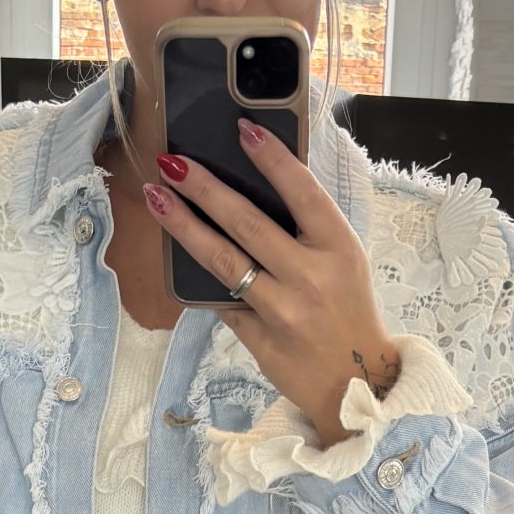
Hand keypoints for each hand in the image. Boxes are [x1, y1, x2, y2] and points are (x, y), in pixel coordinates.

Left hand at [144, 122, 401, 447]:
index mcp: (339, 249)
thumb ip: (309, 229)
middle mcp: (310, 277)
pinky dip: (199, 276)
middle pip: (247, 223)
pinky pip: (221, 299)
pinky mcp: (259, 338)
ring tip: (156, 197)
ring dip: (184, 225)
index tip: (243, 129)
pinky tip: (174, 251)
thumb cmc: (348, 312)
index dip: (272, 159)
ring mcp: (282, 311)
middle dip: (204, 187)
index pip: (302, 193)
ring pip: (223, 260)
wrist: (356, 383)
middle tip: (170, 161)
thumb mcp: (345, 262)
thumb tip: (255, 186)